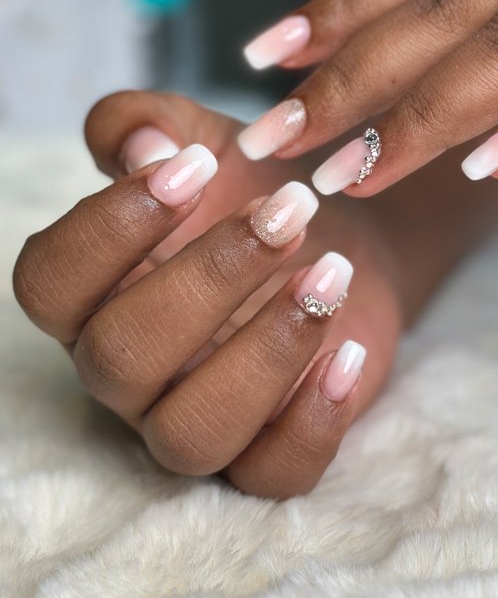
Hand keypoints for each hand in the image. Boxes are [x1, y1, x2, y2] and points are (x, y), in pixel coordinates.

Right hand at [13, 91, 400, 498]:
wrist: (340, 230)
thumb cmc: (251, 186)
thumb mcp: (201, 135)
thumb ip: (146, 122)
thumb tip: (142, 145)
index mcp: (96, 292)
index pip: (49, 283)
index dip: (109, 226)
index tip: (196, 164)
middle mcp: (130, 367)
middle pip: (121, 357)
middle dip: (208, 277)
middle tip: (289, 211)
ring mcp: (195, 415)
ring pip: (190, 432)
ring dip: (266, 350)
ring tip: (330, 273)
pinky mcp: (267, 448)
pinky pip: (272, 475)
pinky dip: (313, 421)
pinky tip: (348, 349)